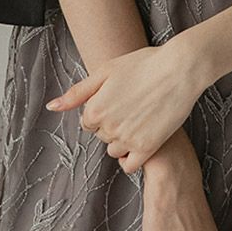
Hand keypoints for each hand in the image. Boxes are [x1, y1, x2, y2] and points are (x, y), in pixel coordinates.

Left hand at [44, 33, 206, 172]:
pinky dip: (132, 158)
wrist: (179, 69)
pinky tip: (141, 142)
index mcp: (95, 109)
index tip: (118, 100)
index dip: (102, 111)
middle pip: (102, 136)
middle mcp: (108, 127)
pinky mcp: (148, 148)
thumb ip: (77, 93)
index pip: (88, 123)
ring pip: (114, 151)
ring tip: (140, 121)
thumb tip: (52, 107)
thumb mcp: (105, 71)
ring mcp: (128, 139)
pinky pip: (130, 166)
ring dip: (122, 141)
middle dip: (112, 125)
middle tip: (132, 106)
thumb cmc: (143, 64)